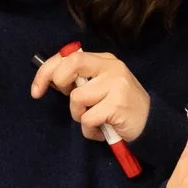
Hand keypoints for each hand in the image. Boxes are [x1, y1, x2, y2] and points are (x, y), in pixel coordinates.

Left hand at [30, 46, 151, 141]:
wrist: (151, 125)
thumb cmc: (119, 108)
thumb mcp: (100, 87)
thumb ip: (80, 80)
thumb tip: (50, 79)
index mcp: (103, 60)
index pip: (68, 56)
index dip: (46, 72)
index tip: (36, 90)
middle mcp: (110, 67)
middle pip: (71, 65)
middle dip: (59, 83)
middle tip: (70, 101)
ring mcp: (116, 84)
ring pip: (77, 98)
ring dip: (80, 116)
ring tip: (95, 121)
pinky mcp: (118, 104)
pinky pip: (88, 119)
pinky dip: (90, 131)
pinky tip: (103, 130)